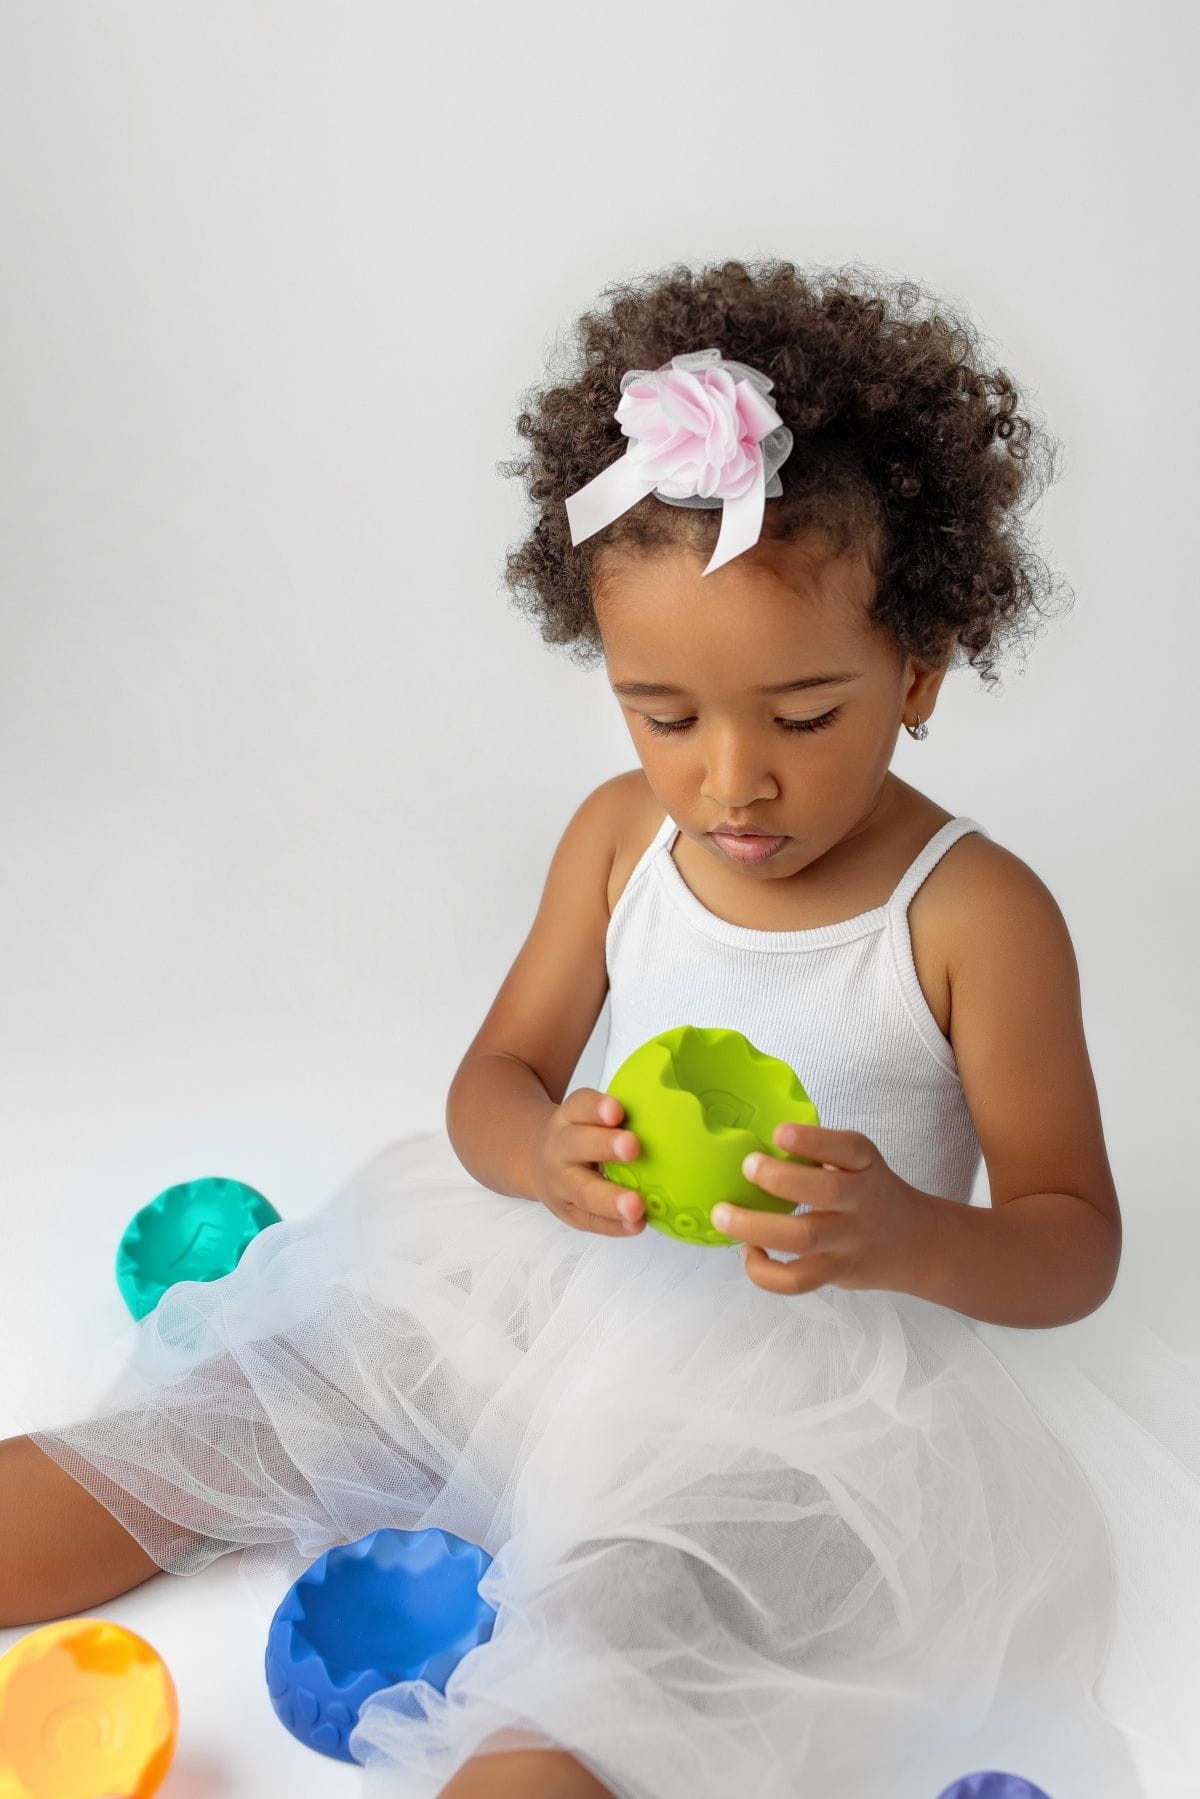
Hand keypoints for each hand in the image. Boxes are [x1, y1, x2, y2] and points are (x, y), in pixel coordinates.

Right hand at [530, 1087, 647, 1237]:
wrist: (536, 1161)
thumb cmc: (580, 1134)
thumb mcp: (588, 1114)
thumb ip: (618, 1113)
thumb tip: (675, 1103)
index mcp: (568, 1117)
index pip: (580, 1106)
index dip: (597, 1108)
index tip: (617, 1110)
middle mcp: (559, 1148)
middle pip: (577, 1144)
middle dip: (604, 1146)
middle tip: (632, 1147)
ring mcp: (560, 1183)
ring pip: (582, 1191)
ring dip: (610, 1199)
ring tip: (636, 1206)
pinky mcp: (568, 1212)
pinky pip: (590, 1220)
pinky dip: (614, 1225)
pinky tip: (636, 1225)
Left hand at [710, 1122, 929, 1296]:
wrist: (914, 1243)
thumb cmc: (870, 1192)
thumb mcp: (859, 1164)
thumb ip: (821, 1154)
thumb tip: (754, 1144)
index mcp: (865, 1165)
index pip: (847, 1148)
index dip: (813, 1141)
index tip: (779, 1133)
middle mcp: (861, 1201)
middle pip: (825, 1192)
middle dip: (779, 1179)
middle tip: (746, 1166)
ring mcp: (849, 1240)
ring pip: (804, 1239)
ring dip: (756, 1227)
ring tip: (723, 1215)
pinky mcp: (836, 1272)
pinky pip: (798, 1281)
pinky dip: (765, 1272)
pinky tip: (748, 1252)